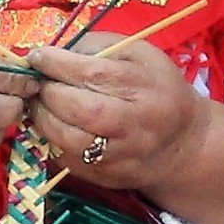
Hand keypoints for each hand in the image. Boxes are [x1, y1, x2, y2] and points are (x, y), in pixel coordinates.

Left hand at [24, 36, 209, 189]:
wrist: (185, 143)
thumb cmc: (159, 89)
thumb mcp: (140, 55)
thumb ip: (100, 46)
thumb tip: (57, 50)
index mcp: (146, 87)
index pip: (94, 75)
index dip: (58, 64)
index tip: (38, 56)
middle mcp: (135, 125)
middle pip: (81, 110)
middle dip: (49, 92)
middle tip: (38, 82)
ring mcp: (121, 157)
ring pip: (70, 141)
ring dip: (44, 119)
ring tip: (40, 103)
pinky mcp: (107, 178)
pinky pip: (69, 161)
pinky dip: (53, 141)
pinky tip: (54, 124)